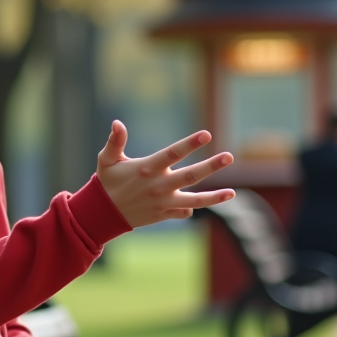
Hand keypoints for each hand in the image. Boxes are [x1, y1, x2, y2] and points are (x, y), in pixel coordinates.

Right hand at [96, 121, 234, 227]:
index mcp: (147, 169)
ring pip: (194, 200)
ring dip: (214, 197)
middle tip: (229, 156)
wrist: (103, 213)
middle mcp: (158, 186)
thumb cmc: (107, 182)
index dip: (190, 144)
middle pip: (190, 176)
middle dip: (211, 166)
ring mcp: (163, 202)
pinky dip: (191, 207)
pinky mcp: (164, 214)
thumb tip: (117, 123)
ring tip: (233, 193)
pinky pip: (184, 212)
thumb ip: (115, 141)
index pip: (173, 154)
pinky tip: (202, 201)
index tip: (207, 135)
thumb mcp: (107, 160)